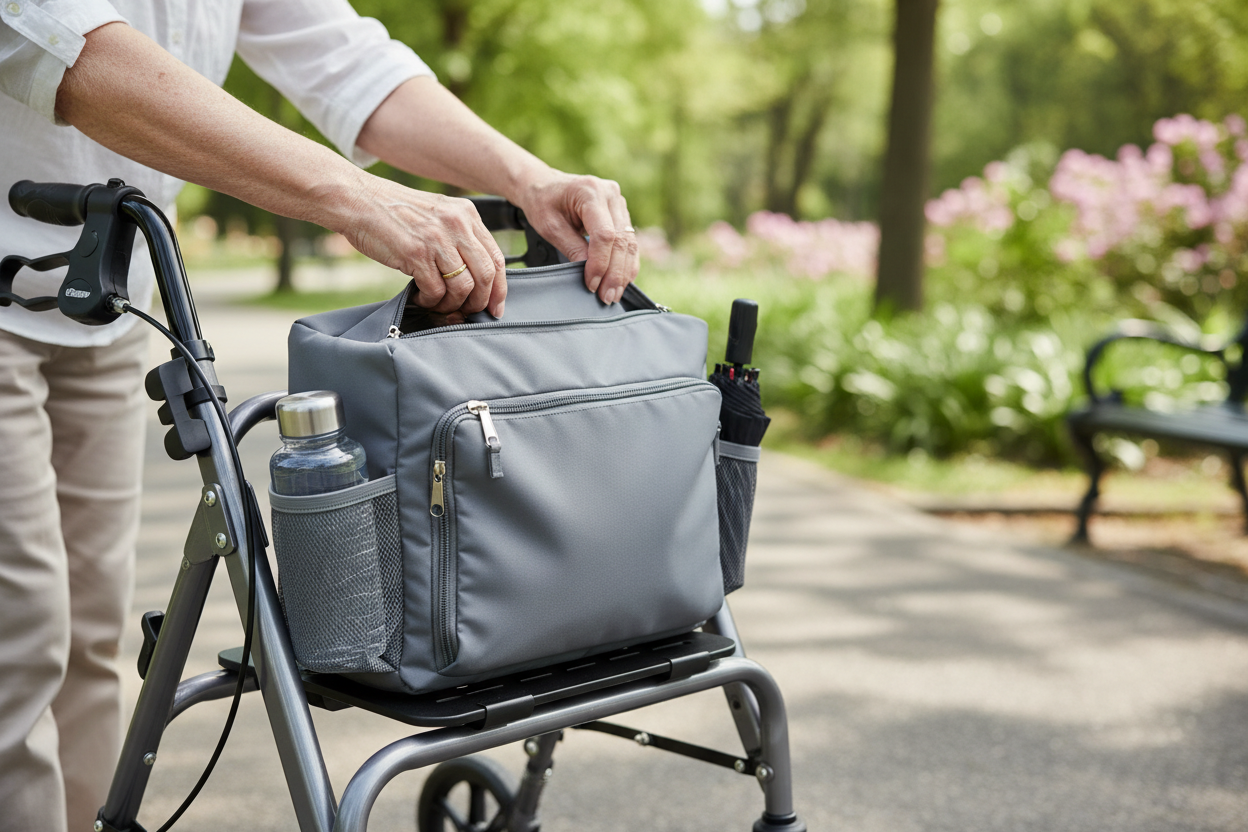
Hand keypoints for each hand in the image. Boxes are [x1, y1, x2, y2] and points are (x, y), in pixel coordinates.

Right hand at [344, 174, 506, 315]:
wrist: (356, 199)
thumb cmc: (392, 212)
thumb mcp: (436, 214)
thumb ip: (458, 237)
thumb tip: (475, 278)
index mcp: (466, 214)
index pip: (497, 258)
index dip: (499, 288)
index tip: (495, 306)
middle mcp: (457, 224)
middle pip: (486, 275)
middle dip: (479, 302)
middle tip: (466, 312)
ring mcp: (437, 238)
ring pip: (463, 287)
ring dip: (452, 304)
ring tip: (437, 303)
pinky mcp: (416, 253)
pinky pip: (436, 291)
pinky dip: (430, 301)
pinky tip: (420, 297)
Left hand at [514, 170, 639, 303]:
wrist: (544, 184)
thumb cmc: (542, 202)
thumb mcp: (549, 226)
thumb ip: (572, 248)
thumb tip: (592, 274)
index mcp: (590, 192)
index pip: (604, 234)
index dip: (600, 263)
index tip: (591, 284)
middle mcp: (610, 194)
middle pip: (622, 240)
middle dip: (615, 273)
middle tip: (608, 297)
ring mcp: (619, 202)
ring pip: (631, 242)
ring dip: (624, 271)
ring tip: (614, 294)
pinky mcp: (621, 212)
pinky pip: (630, 241)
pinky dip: (625, 263)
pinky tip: (620, 281)